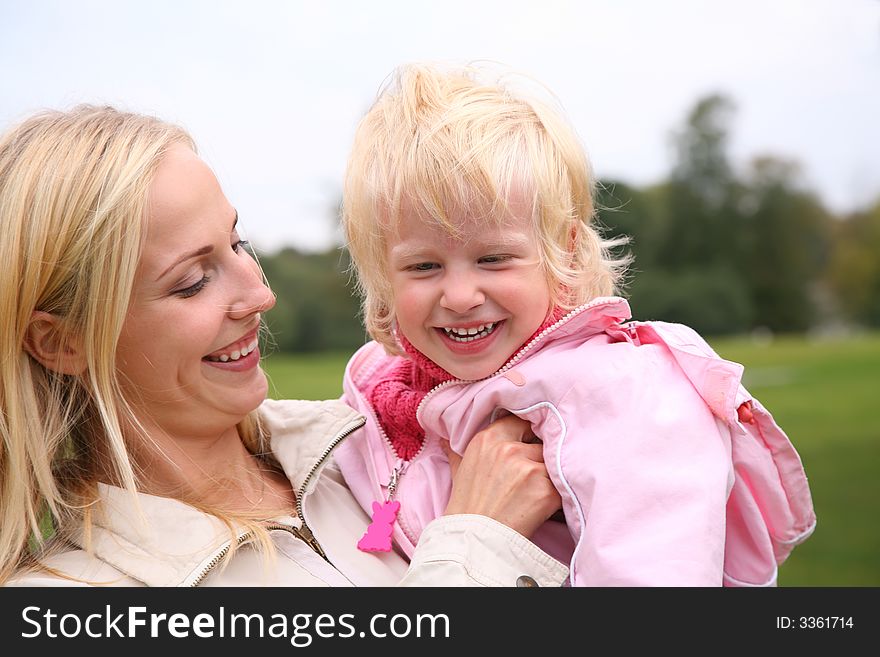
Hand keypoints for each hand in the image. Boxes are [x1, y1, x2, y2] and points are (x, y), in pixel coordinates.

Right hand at [441, 414, 561, 538]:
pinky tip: (544, 505)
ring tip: (536, 492)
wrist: (473, 542)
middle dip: (540, 456)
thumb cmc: (466, 508)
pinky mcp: (545, 490)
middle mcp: (509, 449)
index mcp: (488, 439)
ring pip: (553, 462)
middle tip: (531, 475)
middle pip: (541, 441)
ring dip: (550, 475)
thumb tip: (446, 438)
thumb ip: (458, 450)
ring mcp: (528, 469)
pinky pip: (562, 484)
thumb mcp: (458, 471)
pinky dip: (557, 494)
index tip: (527, 444)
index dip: (526, 433)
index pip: (520, 420)